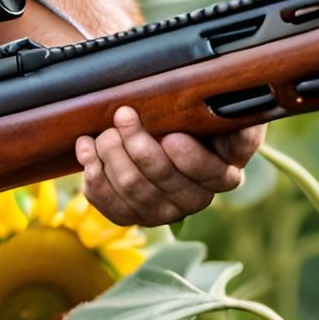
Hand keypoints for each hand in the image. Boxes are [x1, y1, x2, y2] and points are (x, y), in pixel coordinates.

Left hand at [75, 106, 264, 226]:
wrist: (149, 121)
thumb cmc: (186, 111)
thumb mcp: (214, 105)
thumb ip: (229, 115)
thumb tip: (232, 129)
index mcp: (223, 170)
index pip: (214, 173)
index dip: (192, 160)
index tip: (172, 137)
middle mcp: (196, 197)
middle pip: (165, 178)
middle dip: (139, 145)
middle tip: (124, 114)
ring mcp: (163, 210)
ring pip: (134, 189)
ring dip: (113, 155)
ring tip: (105, 131)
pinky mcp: (132, 214)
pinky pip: (110, 205)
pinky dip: (93, 175)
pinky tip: (86, 149)